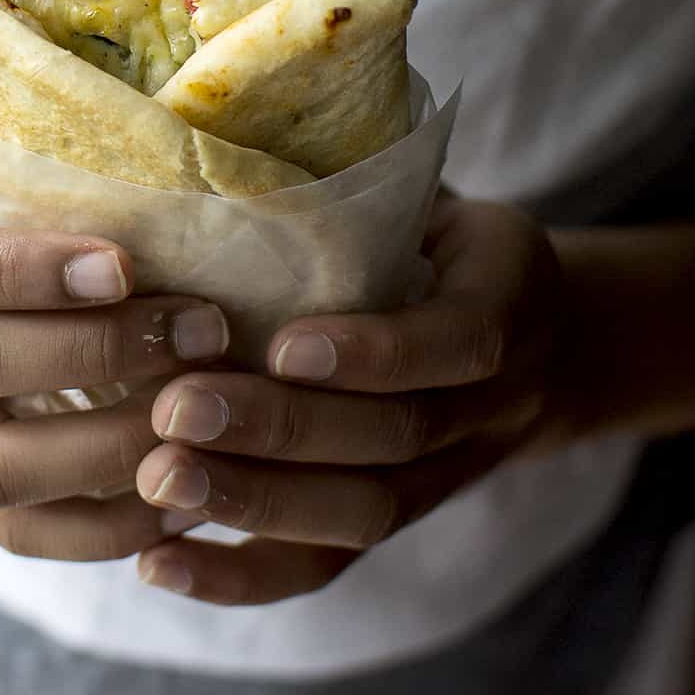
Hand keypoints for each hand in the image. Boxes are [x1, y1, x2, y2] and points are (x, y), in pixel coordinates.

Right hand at [0, 110, 227, 561]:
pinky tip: (178, 498)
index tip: (125, 265)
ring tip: (204, 421)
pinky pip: (3, 529)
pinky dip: (96, 528)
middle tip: (204, 332)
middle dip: (92, 355)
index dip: (20, 270)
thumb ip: (26, 126)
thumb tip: (170, 113)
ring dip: (104, 455)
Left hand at [134, 193, 565, 604]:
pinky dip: (243, 573)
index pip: (456, 341)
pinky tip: (160, 564)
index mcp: (509, 300)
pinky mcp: (395, 519)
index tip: (285, 344)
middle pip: (393, 440)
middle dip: (282, 432)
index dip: (377, 351)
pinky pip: (329, 566)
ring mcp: (447, 473)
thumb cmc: (442, 232)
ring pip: (359, 512)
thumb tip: (234, 121)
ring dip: (254, 500)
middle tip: (176, 410)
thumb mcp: (430, 189)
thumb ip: (362, 178)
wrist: (538, 334)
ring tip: (157, 479)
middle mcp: (493, 401)